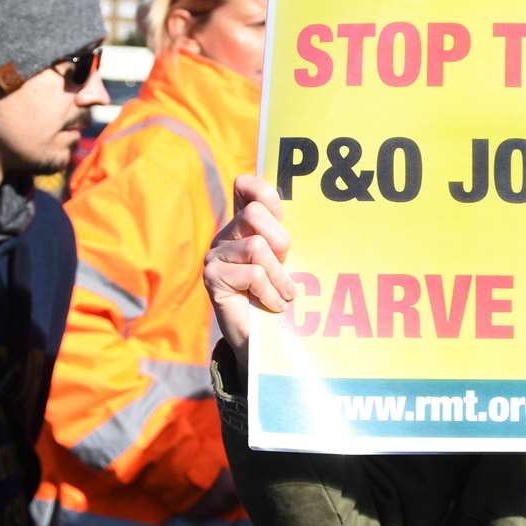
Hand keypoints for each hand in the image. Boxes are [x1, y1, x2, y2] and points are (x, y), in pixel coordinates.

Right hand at [203, 174, 295, 376]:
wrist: (261, 339)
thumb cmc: (280, 295)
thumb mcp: (287, 261)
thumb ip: (286, 237)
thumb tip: (313, 209)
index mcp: (244, 224)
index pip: (246, 186)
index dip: (263, 190)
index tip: (280, 213)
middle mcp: (226, 234)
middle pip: (255, 214)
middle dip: (280, 240)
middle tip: (287, 265)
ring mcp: (215, 255)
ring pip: (255, 246)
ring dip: (279, 274)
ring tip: (286, 294)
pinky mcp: (213, 277)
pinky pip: (252, 274)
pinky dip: (270, 292)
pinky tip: (274, 305)